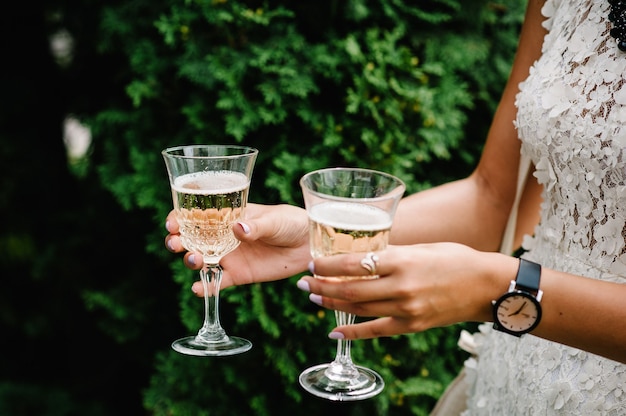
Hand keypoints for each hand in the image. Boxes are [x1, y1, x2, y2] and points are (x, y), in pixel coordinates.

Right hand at [165, 203, 310, 292]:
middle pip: (191, 239)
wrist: (309, 244)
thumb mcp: (275, 220)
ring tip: (195, 259)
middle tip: (176, 243)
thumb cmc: (291, 222)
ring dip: (191, 260)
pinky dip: (206, 287)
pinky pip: (218, 282)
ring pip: (200, 260)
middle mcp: (223, 236)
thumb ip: (256, 226)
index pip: (196, 216)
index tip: (173, 222)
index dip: (179, 218)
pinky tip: (198, 289)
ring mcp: (229, 256)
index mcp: (227, 216)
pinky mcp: (239, 274)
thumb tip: (238, 229)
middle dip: (177, 241)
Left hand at [298, 242, 517, 339]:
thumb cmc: (454, 259)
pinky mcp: (412, 325)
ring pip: (358, 308)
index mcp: (402, 260)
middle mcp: (400, 286)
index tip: (313, 262)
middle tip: (304, 282)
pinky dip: (353, 332)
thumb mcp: (420, 248)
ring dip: (332, 304)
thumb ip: (391, 254)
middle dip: (321, 285)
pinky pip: (376, 330)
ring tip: (314, 297)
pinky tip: (334, 331)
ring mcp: (406, 308)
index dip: (328, 264)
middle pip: (349, 288)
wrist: (485, 286)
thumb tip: (360, 256)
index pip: (353, 263)